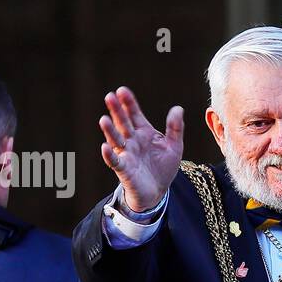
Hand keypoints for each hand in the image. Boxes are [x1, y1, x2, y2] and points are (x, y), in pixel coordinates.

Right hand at [99, 87, 184, 211]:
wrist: (158, 191)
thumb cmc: (163, 167)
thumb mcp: (174, 146)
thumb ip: (175, 128)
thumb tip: (178, 108)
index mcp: (143, 132)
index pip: (134, 114)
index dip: (129, 103)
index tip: (122, 90)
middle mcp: (132, 141)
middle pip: (123, 123)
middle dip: (117, 110)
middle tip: (110, 96)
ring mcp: (127, 154)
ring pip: (116, 140)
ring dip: (110, 130)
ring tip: (104, 119)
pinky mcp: (124, 170)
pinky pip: (116, 162)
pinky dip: (110, 155)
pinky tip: (105, 147)